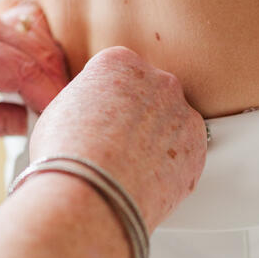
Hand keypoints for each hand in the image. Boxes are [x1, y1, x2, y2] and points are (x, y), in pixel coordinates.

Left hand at [0, 4, 68, 149]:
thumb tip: (42, 125)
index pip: (23, 71)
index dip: (49, 100)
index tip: (65, 129)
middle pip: (38, 55)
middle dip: (56, 90)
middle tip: (65, 127)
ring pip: (39, 48)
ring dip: (51, 80)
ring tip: (55, 117)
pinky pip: (28, 46)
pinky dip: (40, 71)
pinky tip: (39, 99)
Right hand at [29, 47, 206, 230]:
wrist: (89, 195)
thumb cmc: (67, 156)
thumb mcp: (59, 110)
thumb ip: (85, 102)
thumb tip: (89, 114)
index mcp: (120, 61)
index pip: (119, 73)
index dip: (107, 101)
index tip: (101, 120)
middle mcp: (158, 80)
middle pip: (150, 94)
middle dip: (137, 117)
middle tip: (116, 145)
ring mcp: (183, 114)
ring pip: (172, 124)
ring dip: (157, 141)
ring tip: (130, 168)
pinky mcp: (198, 148)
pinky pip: (186, 154)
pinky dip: (171, 167)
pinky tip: (146, 180)